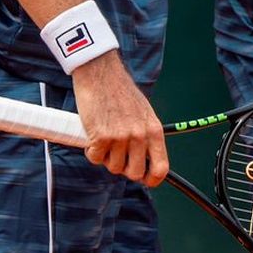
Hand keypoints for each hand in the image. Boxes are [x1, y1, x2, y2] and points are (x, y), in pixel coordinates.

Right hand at [72, 53, 168, 186]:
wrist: (100, 72)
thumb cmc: (119, 92)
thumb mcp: (142, 113)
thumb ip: (145, 135)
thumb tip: (142, 161)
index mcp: (154, 130)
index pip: (161, 168)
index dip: (152, 179)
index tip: (144, 180)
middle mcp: (140, 135)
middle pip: (133, 173)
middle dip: (123, 167)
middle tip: (116, 152)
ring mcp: (121, 137)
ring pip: (113, 167)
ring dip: (106, 157)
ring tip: (104, 136)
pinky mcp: (101, 136)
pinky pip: (95, 158)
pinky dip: (91, 151)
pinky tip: (93, 133)